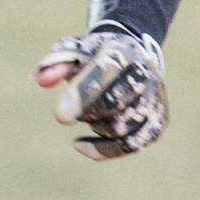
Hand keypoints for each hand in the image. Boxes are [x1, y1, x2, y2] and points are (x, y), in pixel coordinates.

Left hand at [33, 23, 165, 159]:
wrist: (130, 56)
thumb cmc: (93, 55)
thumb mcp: (72, 50)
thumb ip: (55, 62)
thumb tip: (42, 81)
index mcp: (123, 50)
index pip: (106, 71)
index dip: (83, 93)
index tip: (60, 118)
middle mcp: (145, 73)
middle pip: (115, 104)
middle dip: (85, 113)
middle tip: (65, 113)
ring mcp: (154, 99)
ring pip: (121, 128)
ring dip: (95, 124)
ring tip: (86, 111)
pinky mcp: (157, 121)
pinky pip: (131, 144)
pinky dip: (103, 149)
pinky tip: (79, 144)